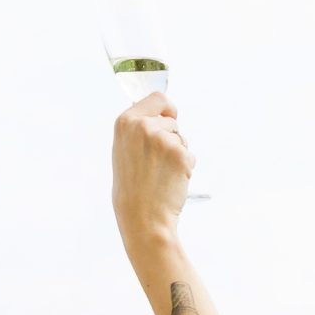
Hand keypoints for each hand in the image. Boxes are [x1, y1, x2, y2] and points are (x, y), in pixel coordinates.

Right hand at [112, 93, 193, 249]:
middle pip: (172, 120)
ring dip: (178, 153)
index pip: (158, 98)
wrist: (141, 215)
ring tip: (161, 173)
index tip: (170, 118)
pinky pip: (190, 155)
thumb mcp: (124, 149)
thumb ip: (138, 129)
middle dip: (171, 137)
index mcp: (126, 121)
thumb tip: (159, 113)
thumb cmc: (132, 186)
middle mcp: (143, 126)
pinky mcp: (179, 154)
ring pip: (182, 138)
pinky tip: (170, 180)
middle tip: (156, 162)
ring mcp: (162, 139)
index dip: (167, 109)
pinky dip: (185, 167)